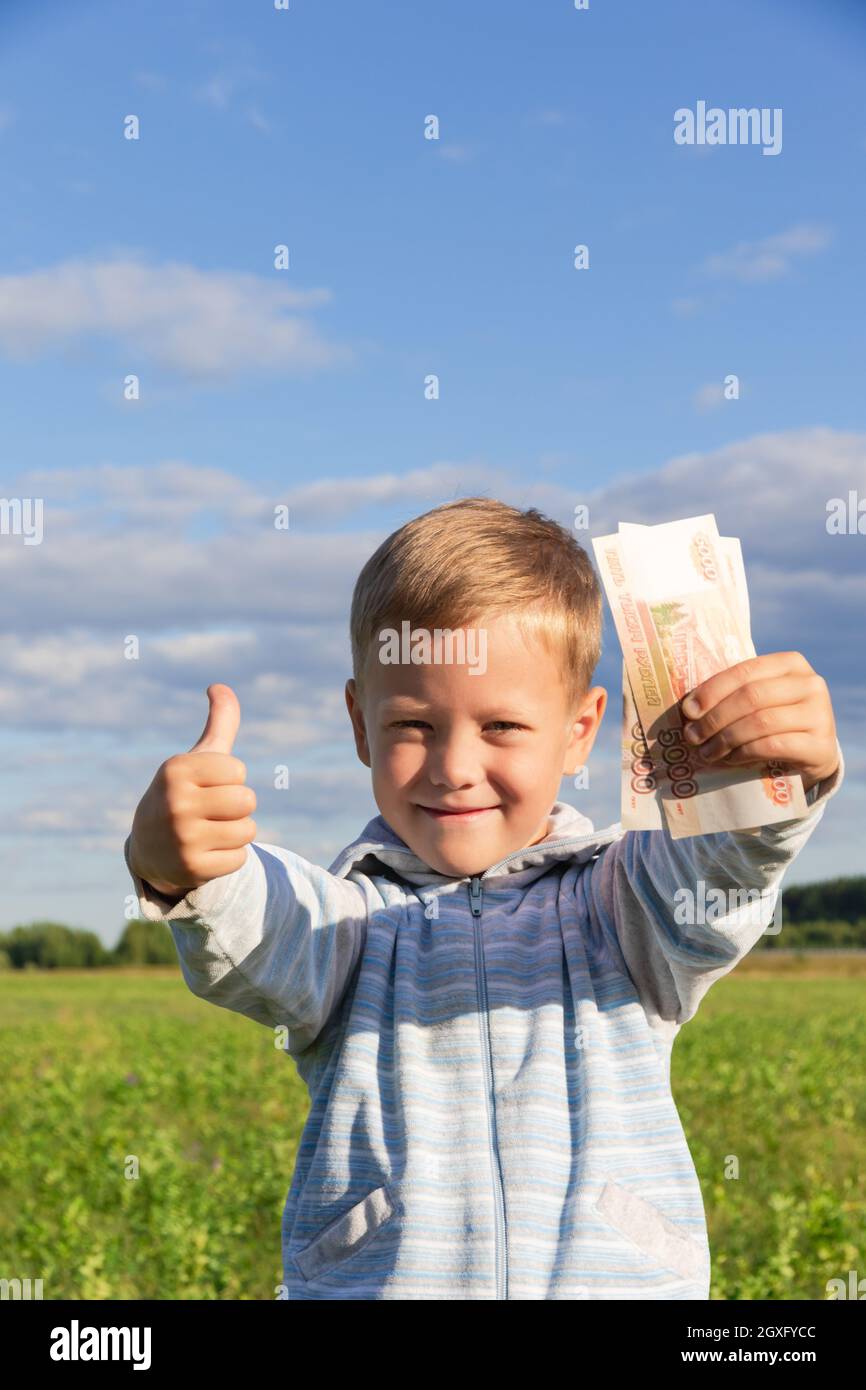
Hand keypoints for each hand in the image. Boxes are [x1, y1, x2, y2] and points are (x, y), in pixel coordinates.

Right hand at [128, 683, 257, 895]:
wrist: (149, 848)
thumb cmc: (184, 793)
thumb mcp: (196, 759)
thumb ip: (219, 724)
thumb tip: (220, 686)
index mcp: (176, 770)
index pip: (238, 770)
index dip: (230, 779)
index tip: (207, 786)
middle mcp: (176, 802)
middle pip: (247, 801)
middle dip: (237, 807)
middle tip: (212, 812)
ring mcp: (182, 838)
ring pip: (248, 831)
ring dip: (236, 832)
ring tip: (210, 832)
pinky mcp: (191, 869)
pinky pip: (239, 859)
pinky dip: (229, 857)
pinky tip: (206, 853)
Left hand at [679, 651, 838, 793]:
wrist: (812, 753)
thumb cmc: (776, 722)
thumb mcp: (759, 701)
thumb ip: (733, 695)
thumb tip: (689, 707)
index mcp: (791, 664)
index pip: (745, 671)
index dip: (712, 690)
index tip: (688, 710)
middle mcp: (810, 684)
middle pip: (751, 697)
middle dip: (715, 718)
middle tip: (692, 736)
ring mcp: (820, 715)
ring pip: (760, 722)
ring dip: (725, 739)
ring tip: (706, 752)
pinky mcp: (820, 746)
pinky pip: (772, 746)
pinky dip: (745, 753)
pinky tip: (730, 759)